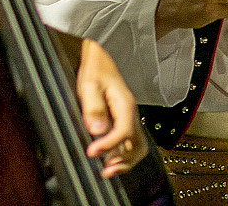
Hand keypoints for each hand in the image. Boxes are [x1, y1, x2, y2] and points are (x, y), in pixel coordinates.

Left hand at [76, 38, 147, 176]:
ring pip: (137, 146)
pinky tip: (109, 157)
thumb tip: (98, 130)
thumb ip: (93, 107)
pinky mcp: (123, 119)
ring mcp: (129, 116)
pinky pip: (130, 141)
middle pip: (138, 144)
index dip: (108, 145)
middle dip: (124, 161)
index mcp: (124, 104)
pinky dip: (123, 154)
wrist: (101, 57)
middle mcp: (130, 112)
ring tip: (108, 169)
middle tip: (106, 170)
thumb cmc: (96, 68)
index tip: (92, 152)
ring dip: (126, 161)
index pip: (124, 131)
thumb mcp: (89, 85)